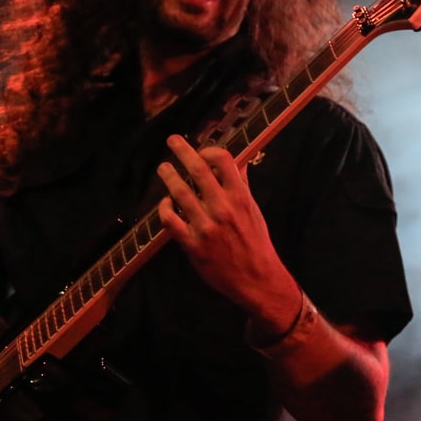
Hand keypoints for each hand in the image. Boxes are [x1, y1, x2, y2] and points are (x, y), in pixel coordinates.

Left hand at [156, 136, 294, 316]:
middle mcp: (223, 209)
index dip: (209, 150)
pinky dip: (165, 207)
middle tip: (172, 141)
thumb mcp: (254, 211)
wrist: (256, 279)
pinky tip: (165, 203)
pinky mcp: (193, 245)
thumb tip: (238, 163)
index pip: (224, 161)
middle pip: (198, 171)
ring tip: (164, 168)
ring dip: (169, 176)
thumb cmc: (256, 243)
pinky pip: (171, 220)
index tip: (202, 151)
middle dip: (182, 151)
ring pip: (180, 192)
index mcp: (241, 198)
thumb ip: (242, 186)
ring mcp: (206, 227)